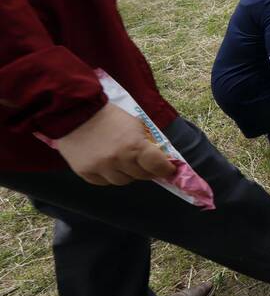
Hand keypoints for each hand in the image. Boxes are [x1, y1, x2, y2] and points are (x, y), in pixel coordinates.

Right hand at [54, 103, 176, 185]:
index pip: (157, 166)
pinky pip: (103, 182)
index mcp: (134, 146)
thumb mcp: (135, 125)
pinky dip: (109, 175)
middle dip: (146, 170)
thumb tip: (158, 158)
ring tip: (123, 162)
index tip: (168, 170)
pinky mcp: (85, 172)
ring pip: (123, 181)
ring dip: (127, 173)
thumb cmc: (109, 116)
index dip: (166, 170)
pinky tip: (107, 165)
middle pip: (141, 176)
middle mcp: (118, 160)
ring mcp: (101, 168)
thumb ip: (146, 142)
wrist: (75, 112)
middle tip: (145, 164)